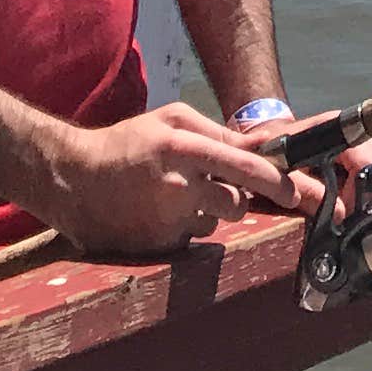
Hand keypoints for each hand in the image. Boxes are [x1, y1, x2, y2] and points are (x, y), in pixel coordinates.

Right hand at [40, 100, 323, 254]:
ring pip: (216, 222)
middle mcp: (179, 185)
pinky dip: (185, 228)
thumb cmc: (127, 144)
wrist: (72, 178)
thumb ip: (215, 135)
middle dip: (238, 198)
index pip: (244, 165)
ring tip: (176, 195)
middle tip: (227, 190)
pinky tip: (158, 214)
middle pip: (237, 203)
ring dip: (210, 211)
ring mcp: (168, 220)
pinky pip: (192, 239)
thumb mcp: (171, 122)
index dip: (277, 181)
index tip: (299, 195)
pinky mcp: (158, 247)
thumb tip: (258, 150)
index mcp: (184, 148)